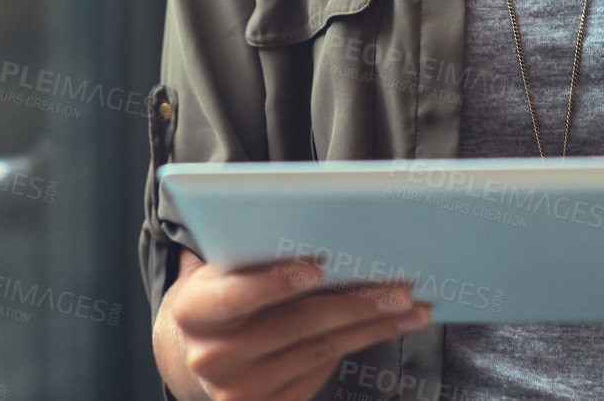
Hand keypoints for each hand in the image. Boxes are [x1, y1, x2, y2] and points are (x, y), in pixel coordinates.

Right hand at [154, 248, 432, 400]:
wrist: (192, 351)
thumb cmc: (220, 291)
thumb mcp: (220, 267)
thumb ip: (251, 248)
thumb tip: (318, 219)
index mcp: (194, 311)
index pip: (236, 296)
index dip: (276, 282)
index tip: (317, 266)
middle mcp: (211, 356)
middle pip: (294, 326)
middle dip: (353, 304)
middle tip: (399, 288)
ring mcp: (238, 389)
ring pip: (319, 351)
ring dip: (371, 327)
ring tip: (411, 307)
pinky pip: (320, 373)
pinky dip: (358, 346)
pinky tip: (387, 327)